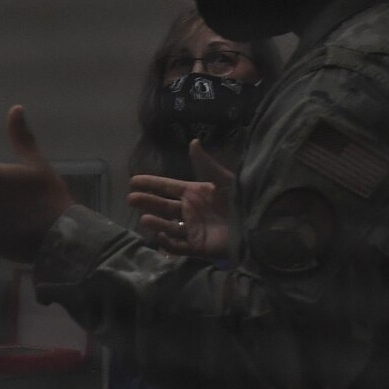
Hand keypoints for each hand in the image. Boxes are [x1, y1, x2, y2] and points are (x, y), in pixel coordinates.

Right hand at [126, 141, 235, 258]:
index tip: (133, 181)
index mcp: (196, 192)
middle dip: (147, 202)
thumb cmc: (242, 200)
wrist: (257, 226)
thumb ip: (206, 165)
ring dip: (155, 222)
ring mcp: (193, 229)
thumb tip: (193, 141)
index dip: (152, 183)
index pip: (168, 187)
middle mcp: (191, 210)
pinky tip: (159, 236)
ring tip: (144, 218)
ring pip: (168, 226)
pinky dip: (167, 243)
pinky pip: (178, 246)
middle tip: (130, 199)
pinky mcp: (198, 247)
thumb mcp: (225, 179)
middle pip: (163, 206)